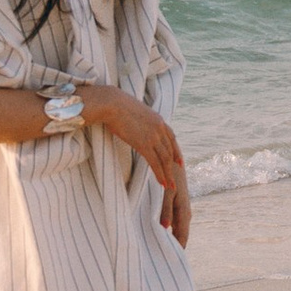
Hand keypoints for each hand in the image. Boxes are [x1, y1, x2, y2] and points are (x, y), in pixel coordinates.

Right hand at [85, 85, 190, 232]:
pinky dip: (160, 174)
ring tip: (170, 186)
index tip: (179, 161)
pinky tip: (162, 183)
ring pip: (165, 160)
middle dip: (173, 166)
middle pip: (170, 151)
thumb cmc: (116, 105)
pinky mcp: (144, 144)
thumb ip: (139, 120)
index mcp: (158, 119)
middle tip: (175, 179)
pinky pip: (155, 163)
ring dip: (168, 175)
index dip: (176, 151)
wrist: (112, 103)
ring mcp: (153, 136)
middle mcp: (159, 128)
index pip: (171, 138)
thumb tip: (132, 123)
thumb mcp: (134, 111)